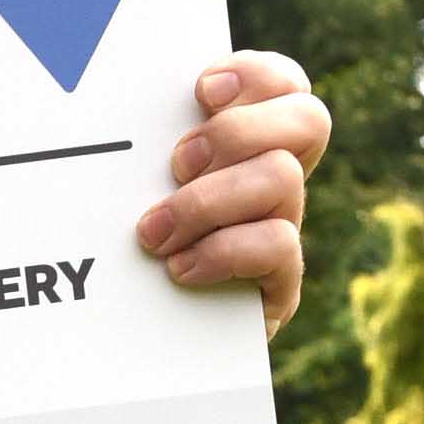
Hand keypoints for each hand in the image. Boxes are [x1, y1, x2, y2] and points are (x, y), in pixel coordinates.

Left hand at [135, 50, 328, 332]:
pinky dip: (222, 250)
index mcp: (250, 144)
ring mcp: (284, 231)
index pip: (286, 84)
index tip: (202, 91)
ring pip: (282, 179)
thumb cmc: (123, 251)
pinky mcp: (280, 287)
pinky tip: (179, 267)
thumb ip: (146, 147)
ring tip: (155, 231)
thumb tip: (114, 110)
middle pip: (309, 120)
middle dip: (237, 132)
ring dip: (209, 199)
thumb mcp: (132, 189)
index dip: (256, 75)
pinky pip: (278, 246)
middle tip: (178, 163)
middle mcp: (278, 181)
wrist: (134, 348)